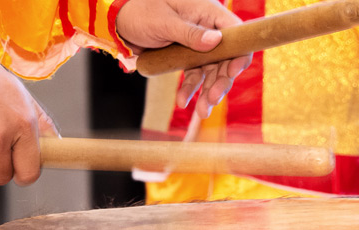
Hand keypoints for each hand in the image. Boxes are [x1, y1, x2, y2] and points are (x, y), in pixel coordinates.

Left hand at [116, 0, 251, 117]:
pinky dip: (190, 89)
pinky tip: (182, 102)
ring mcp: (198, 45)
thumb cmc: (141, 11)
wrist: (119, 22)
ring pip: (211, 71)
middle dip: (221, 80)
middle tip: (212, 98)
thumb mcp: (164, 22)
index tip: (232, 72)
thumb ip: (189, 33)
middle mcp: (208, 29)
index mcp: (207, 12)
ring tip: (202, 111)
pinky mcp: (187, 57)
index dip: (239, 53)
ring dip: (208, 91)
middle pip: (226, 57)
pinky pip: (194, 75)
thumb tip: (215, 41)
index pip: (235, 32)